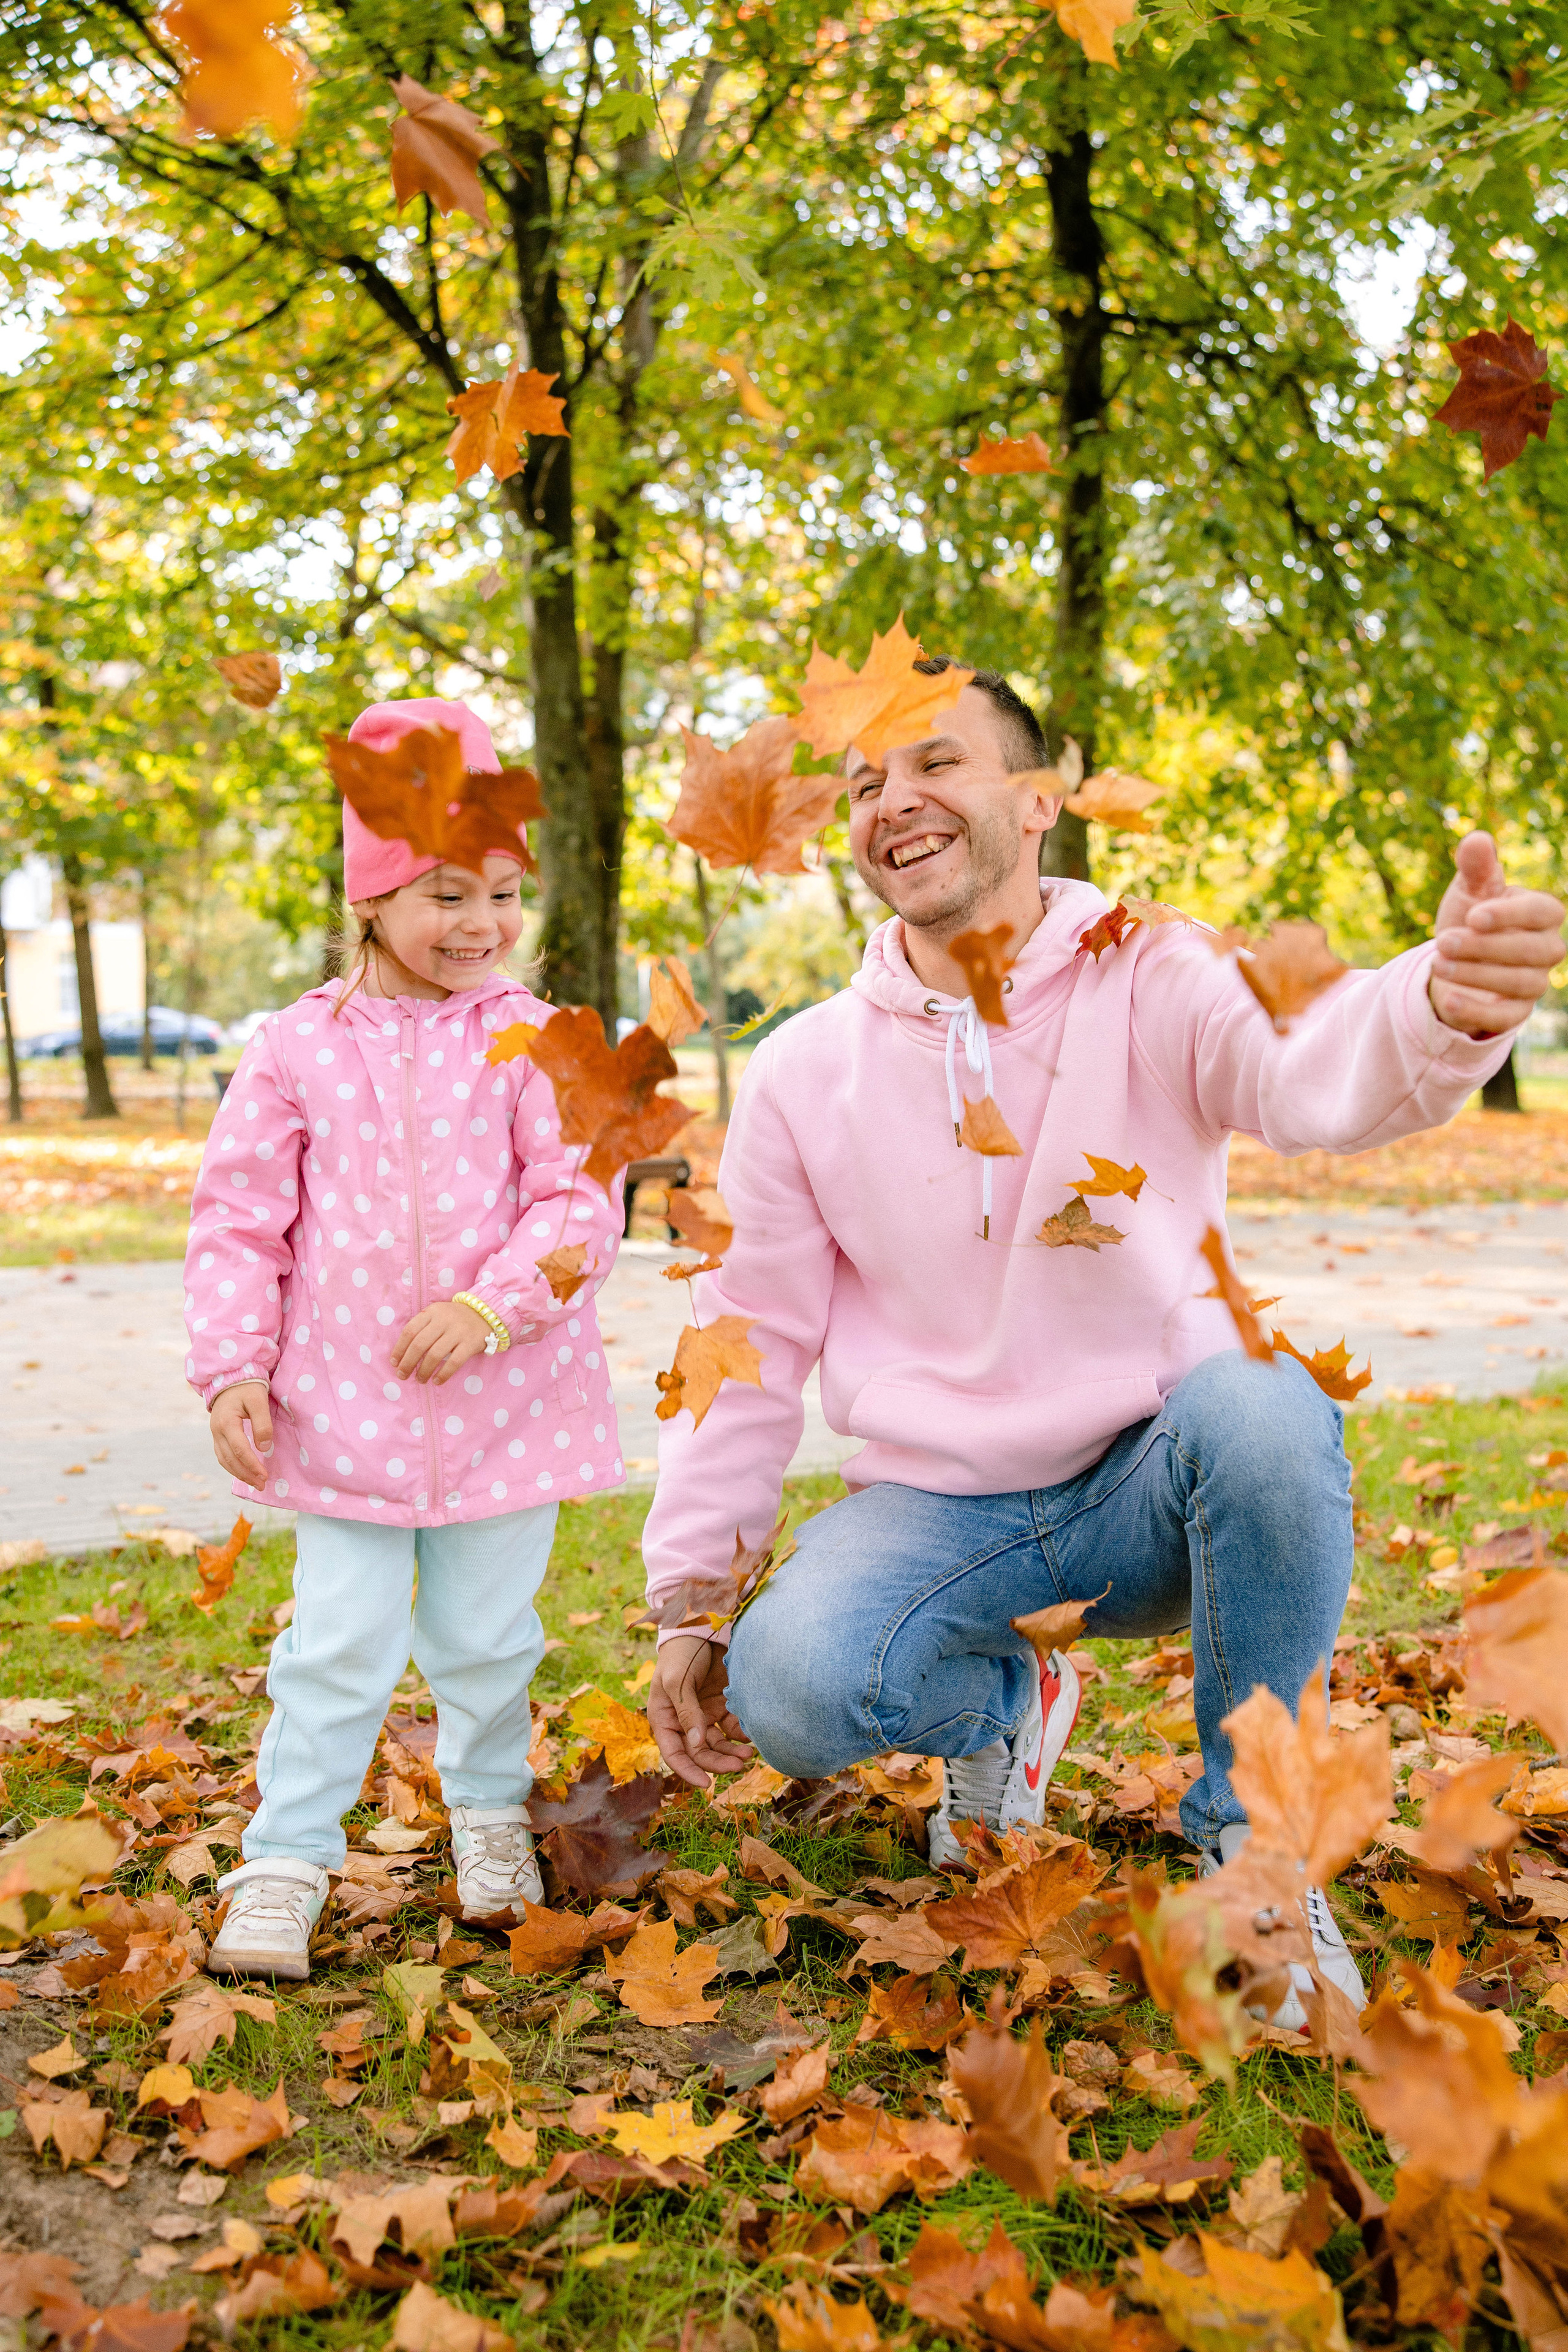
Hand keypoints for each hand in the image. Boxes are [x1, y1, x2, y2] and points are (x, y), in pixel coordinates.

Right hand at [210, 1380, 272, 1486]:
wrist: (231, 1377)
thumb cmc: (247, 1387)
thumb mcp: (259, 1401)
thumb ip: (262, 1424)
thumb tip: (263, 1449)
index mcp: (226, 1422)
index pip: (240, 1450)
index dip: (252, 1465)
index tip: (265, 1475)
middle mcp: (217, 1431)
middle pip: (229, 1459)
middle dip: (246, 1474)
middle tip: (262, 1485)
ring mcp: (215, 1433)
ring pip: (224, 1460)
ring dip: (238, 1473)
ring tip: (255, 1483)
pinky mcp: (218, 1434)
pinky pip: (223, 1455)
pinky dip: (232, 1466)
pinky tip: (244, 1472)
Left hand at [393, 1299, 491, 1383]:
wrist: (486, 1312)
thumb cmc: (455, 1318)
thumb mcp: (437, 1315)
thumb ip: (422, 1328)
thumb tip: (403, 1355)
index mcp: (431, 1312)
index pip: (410, 1330)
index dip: (399, 1348)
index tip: (394, 1362)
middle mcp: (443, 1320)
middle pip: (420, 1344)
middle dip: (408, 1363)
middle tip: (402, 1375)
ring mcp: (458, 1331)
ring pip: (435, 1354)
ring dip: (424, 1371)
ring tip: (420, 1380)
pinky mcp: (471, 1343)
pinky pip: (454, 1362)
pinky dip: (443, 1374)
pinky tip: (437, 1381)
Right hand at [648, 1634, 755, 1789]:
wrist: (704, 1626)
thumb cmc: (681, 1653)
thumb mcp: (677, 1681)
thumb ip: (686, 1713)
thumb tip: (697, 1745)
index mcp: (665, 1718)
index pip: (673, 1753)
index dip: (688, 1771)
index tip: (706, 1784)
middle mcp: (684, 1721)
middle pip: (700, 1753)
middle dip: (718, 1762)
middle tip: (739, 1765)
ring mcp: (704, 1714)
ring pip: (718, 1744)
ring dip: (732, 1752)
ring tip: (749, 1754)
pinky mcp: (723, 1705)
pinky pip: (733, 1728)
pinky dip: (741, 1735)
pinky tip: (752, 1736)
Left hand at [1429, 833, 1564, 1038]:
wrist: (1452, 963)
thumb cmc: (1469, 920)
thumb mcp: (1469, 892)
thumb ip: (1476, 868)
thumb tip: (1477, 838)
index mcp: (1542, 914)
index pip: (1543, 912)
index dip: (1511, 915)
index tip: (1473, 916)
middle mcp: (1546, 949)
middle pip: (1532, 951)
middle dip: (1486, 947)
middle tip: (1443, 941)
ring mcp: (1534, 983)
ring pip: (1519, 983)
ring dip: (1476, 974)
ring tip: (1438, 963)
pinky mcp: (1515, 1013)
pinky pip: (1505, 1017)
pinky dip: (1475, 1009)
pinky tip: (1446, 998)